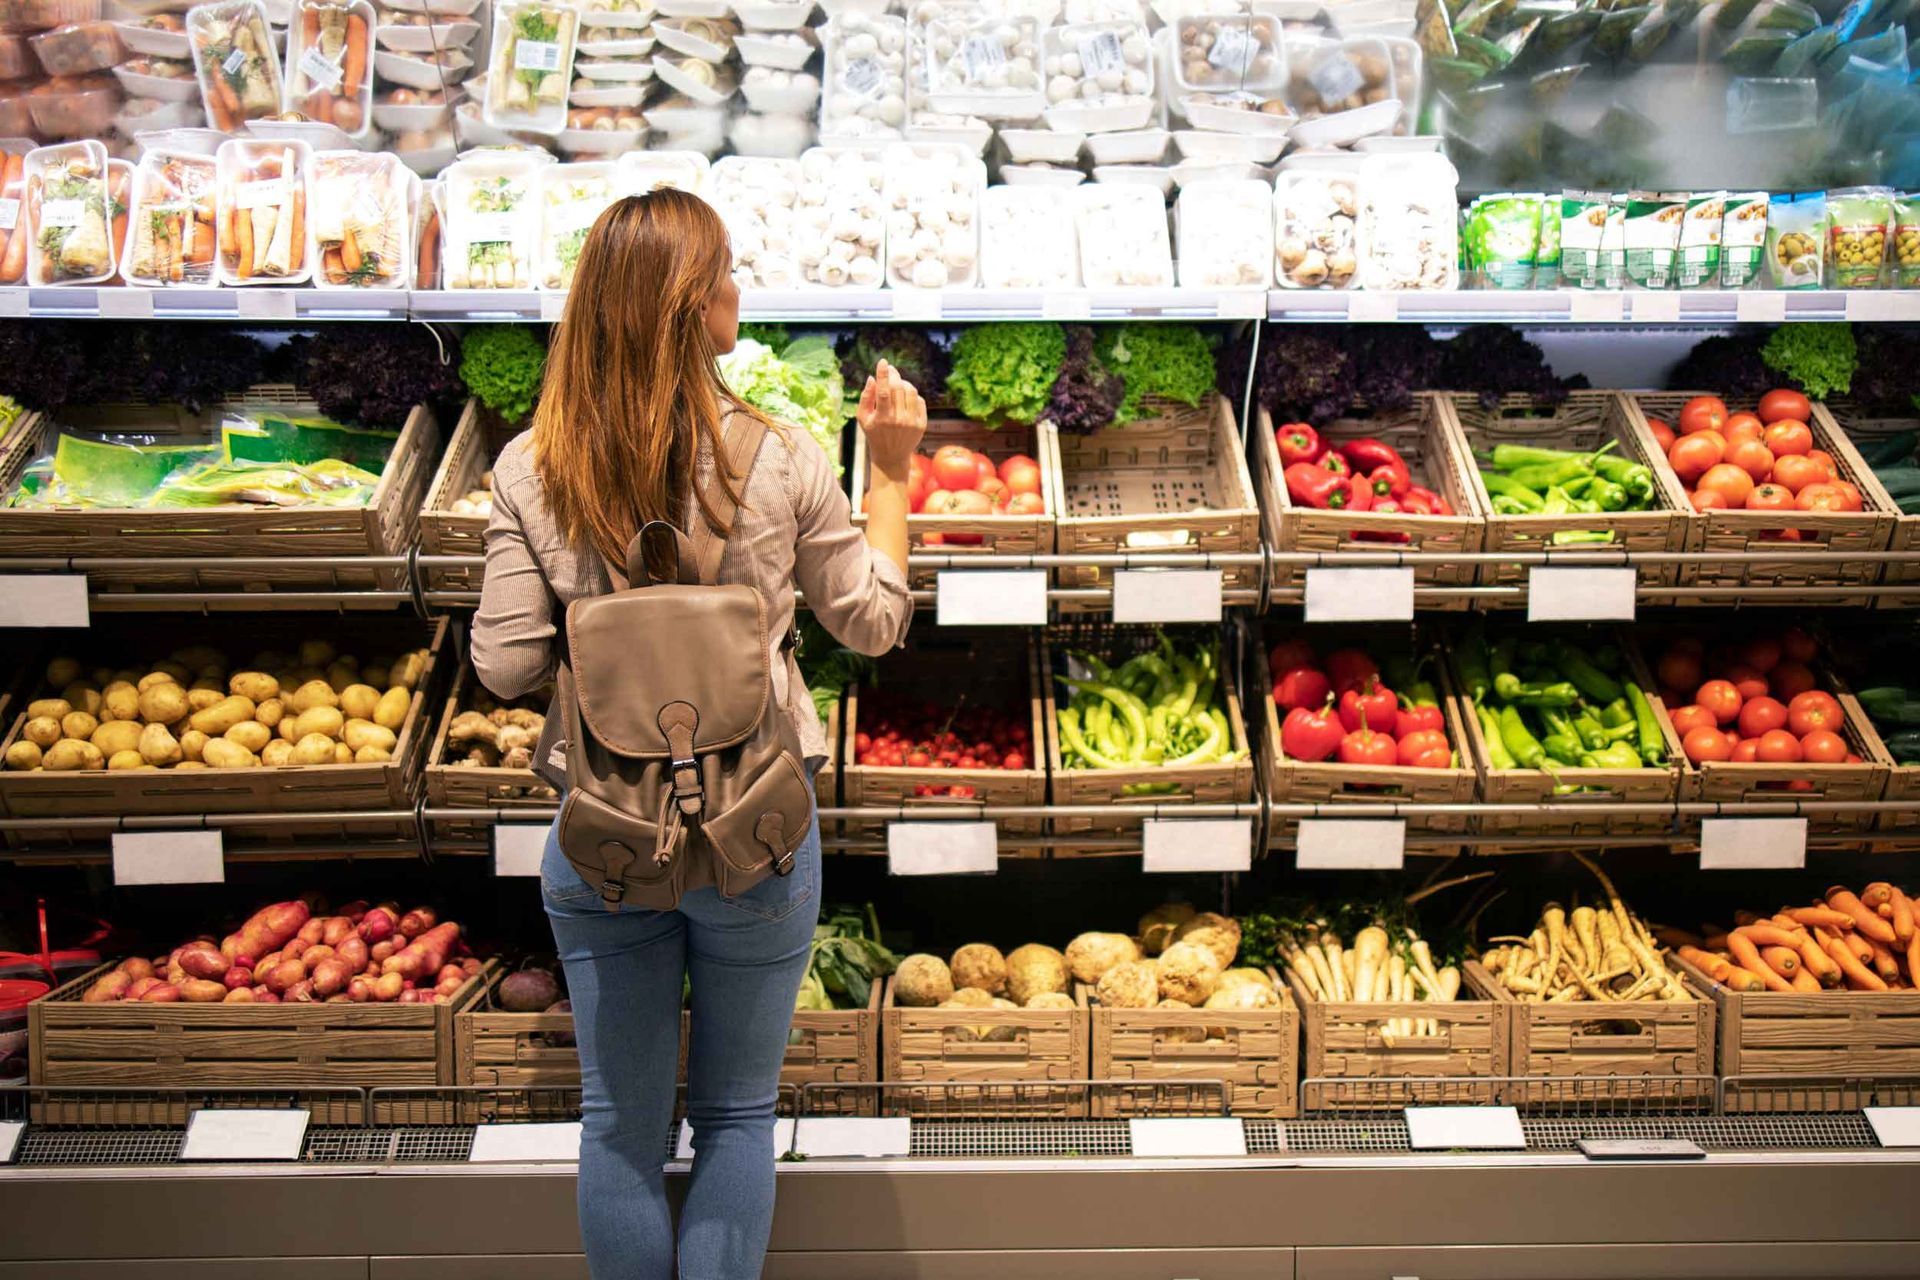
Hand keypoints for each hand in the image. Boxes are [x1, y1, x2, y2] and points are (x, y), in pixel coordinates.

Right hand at [856, 359, 926, 478]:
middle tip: (890, 369)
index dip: (883, 374)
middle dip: (894, 374)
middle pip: (898, 388)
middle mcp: (898, 420)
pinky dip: (912, 394)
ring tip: (897, 384)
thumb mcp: (863, 418)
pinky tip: (905, 397)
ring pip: (911, 391)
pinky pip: (920, 400)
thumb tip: (872, 378)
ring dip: (904, 383)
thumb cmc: (874, 434)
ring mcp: (912, 422)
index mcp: (882, 418)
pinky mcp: (922, 424)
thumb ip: (865, 397)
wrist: (891, 456)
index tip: (883, 362)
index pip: (883, 391)